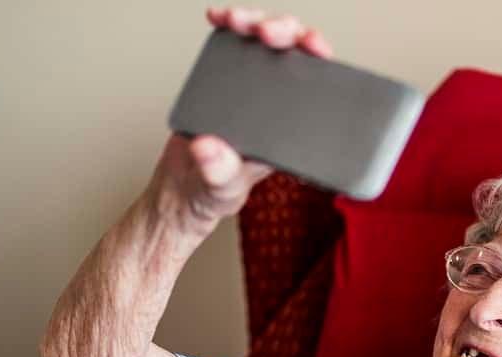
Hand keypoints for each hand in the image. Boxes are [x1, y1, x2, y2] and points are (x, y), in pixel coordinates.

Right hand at [141, 7, 333, 238]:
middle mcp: (276, 101)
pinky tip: (219, 19)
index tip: (310, 44)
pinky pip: (232, 46)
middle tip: (264, 31)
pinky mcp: (224, 80)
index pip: (318, 82)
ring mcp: (251, 87)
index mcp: (291, 125)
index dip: (318, 56)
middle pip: (292, 50)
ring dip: (253, 22)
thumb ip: (219, 171)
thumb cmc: (216, 191)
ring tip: (236, 19)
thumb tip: (208, 147)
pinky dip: (227, 27)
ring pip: (264, 42)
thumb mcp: (222, 188)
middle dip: (283, 30)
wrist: (183, 190)